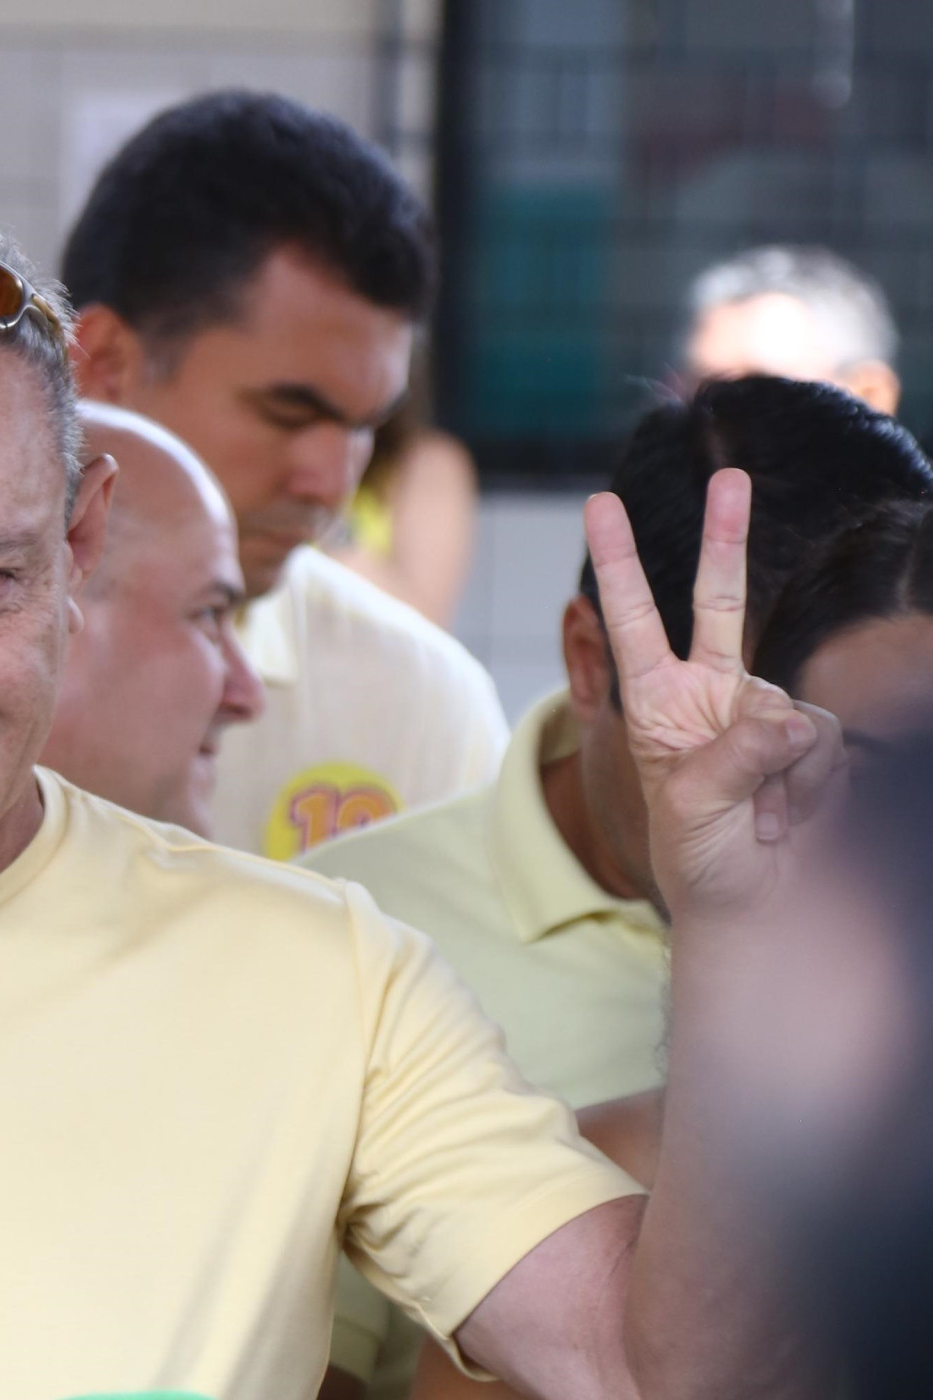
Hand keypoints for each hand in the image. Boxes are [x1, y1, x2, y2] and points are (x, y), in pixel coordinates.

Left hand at [585, 469, 845, 918]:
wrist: (754, 899)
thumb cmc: (699, 858)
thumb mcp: (692, 809)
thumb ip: (736, 757)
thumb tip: (793, 719)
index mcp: (656, 703)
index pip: (634, 621)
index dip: (620, 564)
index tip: (600, 505)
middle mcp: (708, 693)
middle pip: (720, 601)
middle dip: (727, 538)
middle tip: (731, 475)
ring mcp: (761, 710)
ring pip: (787, 705)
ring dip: (778, 773)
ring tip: (757, 818)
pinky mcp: (809, 735)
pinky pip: (822, 741)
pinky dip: (810, 784)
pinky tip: (789, 816)